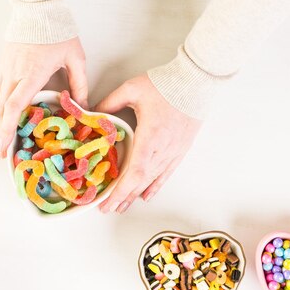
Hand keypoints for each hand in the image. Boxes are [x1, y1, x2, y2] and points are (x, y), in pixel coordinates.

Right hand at [0, 37, 87, 157]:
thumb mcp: (75, 58)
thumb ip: (80, 84)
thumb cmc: (58, 32)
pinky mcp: (4, 64)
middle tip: (2, 152)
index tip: (4, 144)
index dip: (7, 127)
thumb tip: (83, 107)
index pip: (14, 106)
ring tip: (0, 139)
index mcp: (32, 74)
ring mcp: (7, 69)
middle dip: (0, 133)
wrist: (39, 9)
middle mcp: (15, 74)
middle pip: (2, 109)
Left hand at [95, 74, 200, 212]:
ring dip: (136, 195)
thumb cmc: (167, 84)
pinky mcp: (181, 149)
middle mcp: (164, 149)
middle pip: (141, 181)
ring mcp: (174, 151)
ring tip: (122, 206)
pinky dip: (155, 186)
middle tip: (107, 209)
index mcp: (151, 136)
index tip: (107, 203)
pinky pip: (166, 173)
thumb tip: (92, 113)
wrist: (197, 80)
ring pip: (152, 180)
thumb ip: (110, 103)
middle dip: (123, 198)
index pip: (135, 173)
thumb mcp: (132, 89)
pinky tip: (146, 196)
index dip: (121, 191)